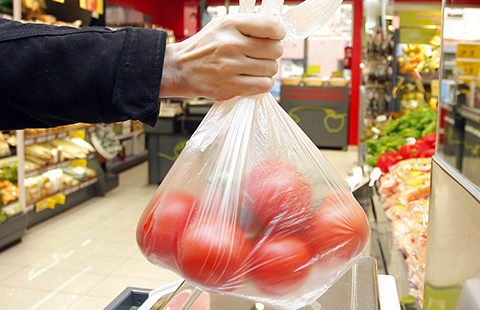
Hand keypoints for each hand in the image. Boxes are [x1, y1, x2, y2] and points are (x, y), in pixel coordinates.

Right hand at [159, 14, 284, 99]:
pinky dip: (262, 83)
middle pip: (275, 50)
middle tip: (259, 55)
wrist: (181, 68)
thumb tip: (277, 30)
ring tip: (252, 67)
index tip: (273, 37)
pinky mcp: (231, 86)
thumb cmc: (205, 47)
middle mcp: (232, 44)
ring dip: (266, 70)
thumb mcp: (223, 25)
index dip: (278, 33)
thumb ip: (249, 25)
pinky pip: (264, 85)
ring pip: (271, 69)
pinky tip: (252, 79)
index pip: (272, 26)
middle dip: (271, 53)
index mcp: (231, 24)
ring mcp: (231, 66)